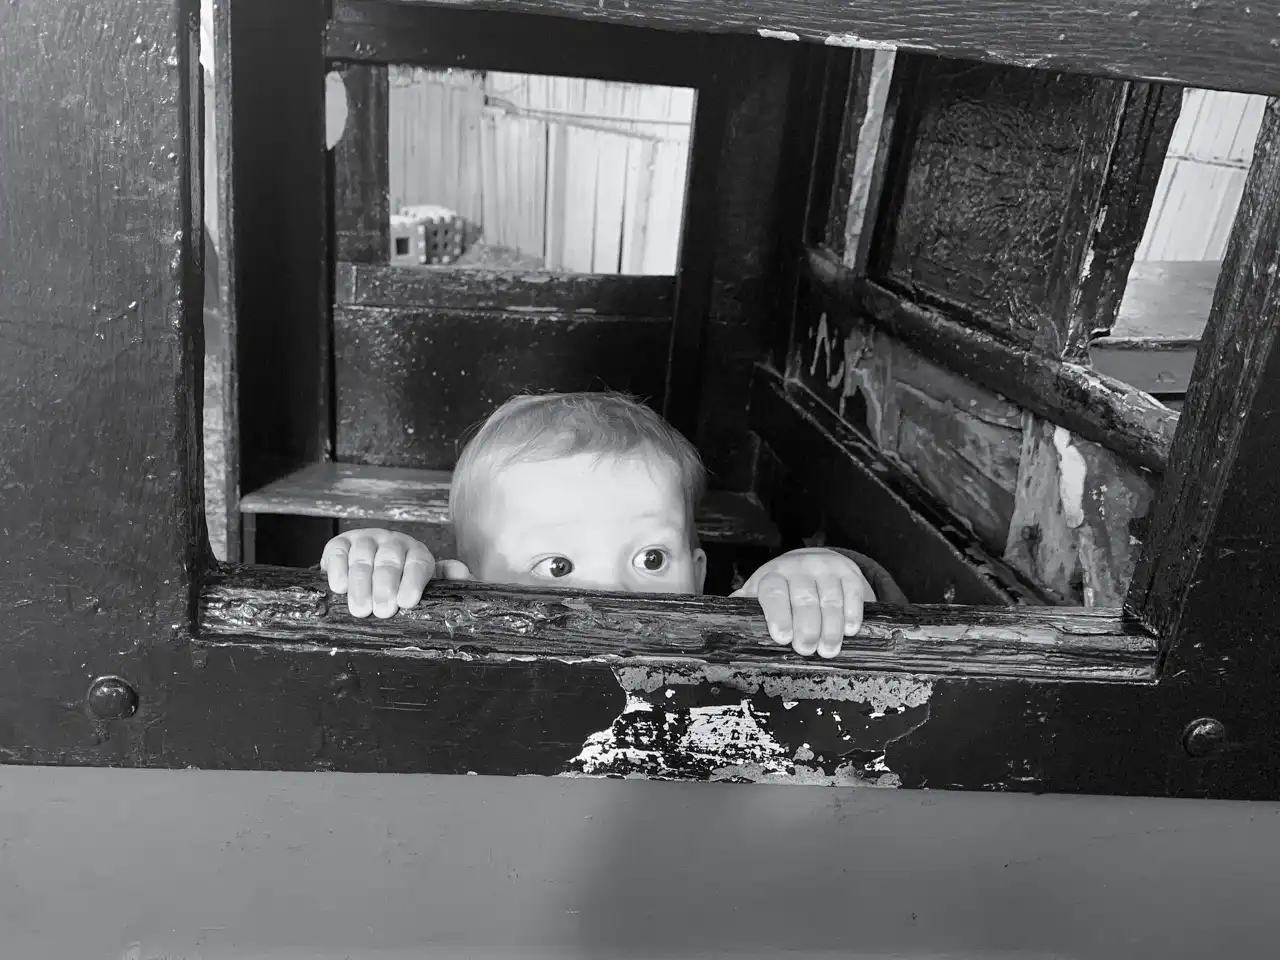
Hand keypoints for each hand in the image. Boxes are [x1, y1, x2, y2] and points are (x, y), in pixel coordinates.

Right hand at [319, 528, 469, 617]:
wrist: (370, 572)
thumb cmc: (403, 585)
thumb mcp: (429, 584)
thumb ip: (448, 580)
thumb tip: (462, 573)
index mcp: (416, 553)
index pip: (418, 563)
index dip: (413, 581)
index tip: (407, 602)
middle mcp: (392, 543)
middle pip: (389, 560)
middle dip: (385, 586)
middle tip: (382, 611)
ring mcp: (366, 541)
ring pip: (363, 557)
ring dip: (361, 584)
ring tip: (360, 608)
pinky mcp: (341, 544)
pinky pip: (338, 551)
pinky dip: (337, 568)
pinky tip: (340, 586)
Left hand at [731, 548, 875, 657]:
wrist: (813, 561)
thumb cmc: (782, 586)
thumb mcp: (761, 592)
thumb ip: (745, 606)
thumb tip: (719, 624)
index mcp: (773, 576)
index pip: (774, 593)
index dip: (778, 615)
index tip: (783, 637)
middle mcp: (799, 568)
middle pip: (804, 599)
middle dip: (807, 627)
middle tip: (807, 650)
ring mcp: (825, 569)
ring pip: (830, 598)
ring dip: (831, 626)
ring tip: (828, 649)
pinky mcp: (848, 572)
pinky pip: (852, 592)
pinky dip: (852, 612)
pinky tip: (850, 630)